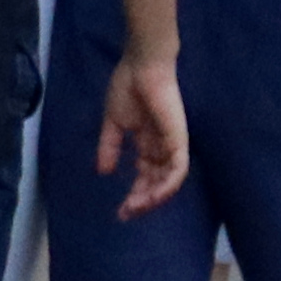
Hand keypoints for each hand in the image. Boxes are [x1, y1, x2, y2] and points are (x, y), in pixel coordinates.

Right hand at [90, 53, 189, 216]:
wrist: (141, 66)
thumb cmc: (127, 87)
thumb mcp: (113, 122)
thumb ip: (109, 147)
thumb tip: (102, 172)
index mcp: (147, 143)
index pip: (145, 175)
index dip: (135, 194)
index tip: (120, 211)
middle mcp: (162, 147)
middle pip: (156, 182)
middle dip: (142, 200)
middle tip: (125, 214)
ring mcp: (172, 144)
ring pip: (168, 181)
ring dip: (153, 198)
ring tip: (136, 208)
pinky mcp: (178, 139)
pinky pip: (178, 169)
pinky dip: (167, 185)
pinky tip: (153, 197)